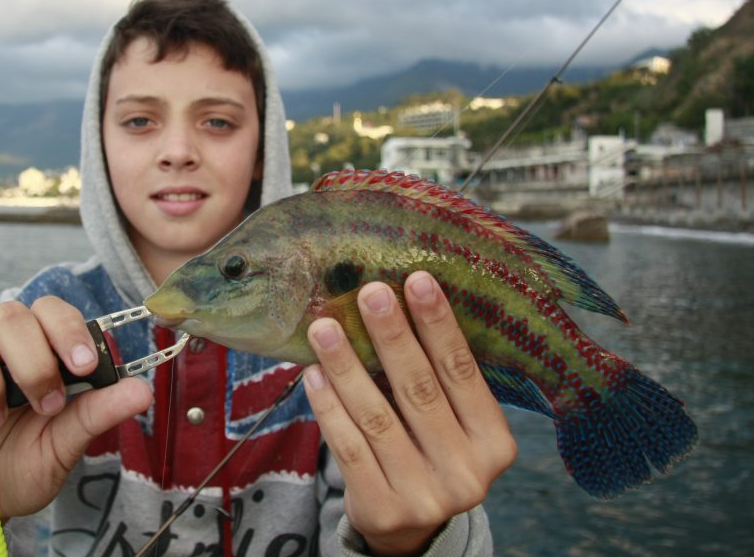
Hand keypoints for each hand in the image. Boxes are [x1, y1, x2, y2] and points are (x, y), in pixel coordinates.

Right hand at [0, 296, 152, 556]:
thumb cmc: (24, 465)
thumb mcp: (65, 445)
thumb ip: (97, 414)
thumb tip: (141, 390)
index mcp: (36, 350)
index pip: (50, 311)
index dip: (66, 330)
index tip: (82, 367)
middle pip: (9, 315)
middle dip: (32, 359)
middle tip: (46, 405)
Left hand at [303, 273, 516, 556]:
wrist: (410, 528)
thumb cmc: (430, 453)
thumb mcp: (453, 424)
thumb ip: (439, 380)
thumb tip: (399, 300)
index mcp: (494, 443)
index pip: (463, 372)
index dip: (439, 325)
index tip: (417, 280)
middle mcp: (467, 473)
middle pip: (420, 390)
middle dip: (392, 335)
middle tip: (369, 292)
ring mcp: (425, 497)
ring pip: (377, 417)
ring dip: (347, 366)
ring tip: (324, 327)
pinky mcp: (383, 509)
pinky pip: (349, 447)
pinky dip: (329, 407)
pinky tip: (314, 374)